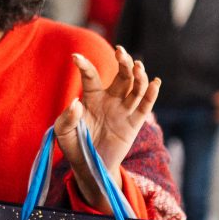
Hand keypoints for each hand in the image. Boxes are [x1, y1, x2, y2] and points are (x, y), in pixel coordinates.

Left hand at [61, 46, 159, 209]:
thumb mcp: (63, 133)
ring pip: (135, 88)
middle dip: (123, 62)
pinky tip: (155, 82)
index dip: (84, 66)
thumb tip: (76, 104)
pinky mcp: (133, 124)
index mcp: (92, 98)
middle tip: (120, 52)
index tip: (75, 57)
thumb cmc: (74, 146)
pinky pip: (144, 107)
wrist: (91, 167)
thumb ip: (67, 118)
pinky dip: (151, 94)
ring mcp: (123, 111)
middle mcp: (110, 100)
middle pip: (121, 76)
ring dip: (138, 75)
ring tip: (137, 66)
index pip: (91, 77)